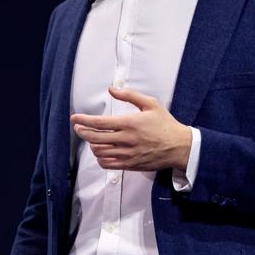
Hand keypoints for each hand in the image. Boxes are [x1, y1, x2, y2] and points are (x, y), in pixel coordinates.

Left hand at [70, 87, 191, 171]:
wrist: (178, 146)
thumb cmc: (165, 124)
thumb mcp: (151, 103)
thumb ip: (130, 95)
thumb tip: (112, 89)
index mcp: (130, 123)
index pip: (99, 123)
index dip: (83, 121)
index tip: (75, 119)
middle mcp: (126, 140)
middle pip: (95, 138)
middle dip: (82, 132)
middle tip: (78, 127)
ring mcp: (127, 154)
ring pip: (99, 152)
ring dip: (91, 144)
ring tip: (91, 138)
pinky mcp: (130, 164)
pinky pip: (108, 164)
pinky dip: (100, 158)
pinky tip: (100, 152)